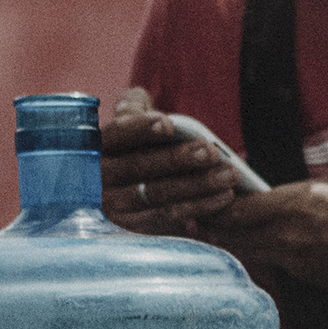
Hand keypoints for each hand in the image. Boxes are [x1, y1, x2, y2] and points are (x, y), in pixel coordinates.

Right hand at [100, 89, 239, 231]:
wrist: (121, 194)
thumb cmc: (132, 149)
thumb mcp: (126, 126)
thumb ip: (132, 108)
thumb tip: (142, 100)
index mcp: (98, 146)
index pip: (117, 134)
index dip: (141, 129)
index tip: (169, 125)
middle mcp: (100, 178)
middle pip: (140, 166)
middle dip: (178, 159)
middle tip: (211, 152)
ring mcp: (114, 206)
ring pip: (158, 193)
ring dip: (197, 184)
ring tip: (228, 175)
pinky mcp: (133, 228)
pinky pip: (168, 215)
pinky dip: (199, 206)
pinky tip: (224, 196)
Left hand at [206, 168, 327, 318]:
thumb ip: (306, 186)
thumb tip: (284, 190)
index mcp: (299, 205)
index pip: (239, 209)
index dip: (216, 204)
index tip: (206, 196)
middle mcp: (292, 237)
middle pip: (235, 235)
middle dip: (217, 225)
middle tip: (202, 214)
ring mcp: (299, 263)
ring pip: (253, 252)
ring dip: (239, 240)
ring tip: (229, 228)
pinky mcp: (309, 279)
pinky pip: (278, 262)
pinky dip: (267, 252)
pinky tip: (269, 243)